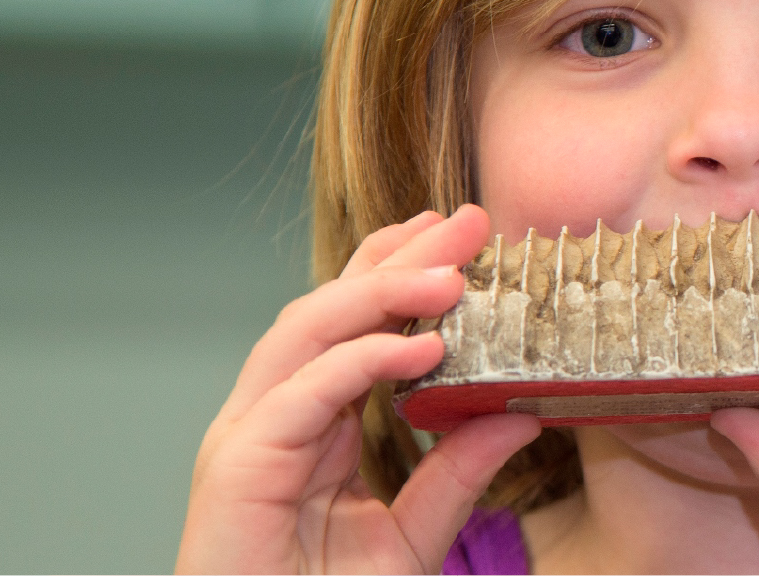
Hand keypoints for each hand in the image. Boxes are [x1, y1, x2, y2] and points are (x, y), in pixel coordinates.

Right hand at [176, 205, 542, 573]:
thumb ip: (457, 475)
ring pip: (306, 332)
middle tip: (465, 221)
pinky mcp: (236, 469)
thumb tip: (522, 412)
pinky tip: (421, 347)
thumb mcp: (412, 536)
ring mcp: (247, 439)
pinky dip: (361, 360)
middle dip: (395, 258)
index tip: (462, 236)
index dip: (399, 271)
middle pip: (328, 310)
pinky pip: (301, 393)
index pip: (351, 324)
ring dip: (380, 292)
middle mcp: (271, 419)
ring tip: (452, 274)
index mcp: (308, 426)